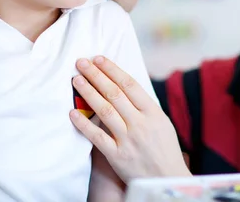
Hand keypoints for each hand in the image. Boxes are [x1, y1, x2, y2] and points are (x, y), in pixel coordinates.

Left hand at [69, 56, 190, 181]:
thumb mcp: (162, 123)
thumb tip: (124, 85)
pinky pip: (97, 137)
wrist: (166, 180)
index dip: (112, 69)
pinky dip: (84, 124)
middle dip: (96, 75)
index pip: (130, 84)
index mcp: (153, 113)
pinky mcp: (117, 156)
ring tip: (76, 80)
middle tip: (81, 62)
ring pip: (104, 110)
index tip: (99, 59)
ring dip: (88, 92)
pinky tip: (72, 112)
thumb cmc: (164, 150)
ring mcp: (128, 139)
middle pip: (114, 93)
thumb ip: (144, 106)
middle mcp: (140, 123)